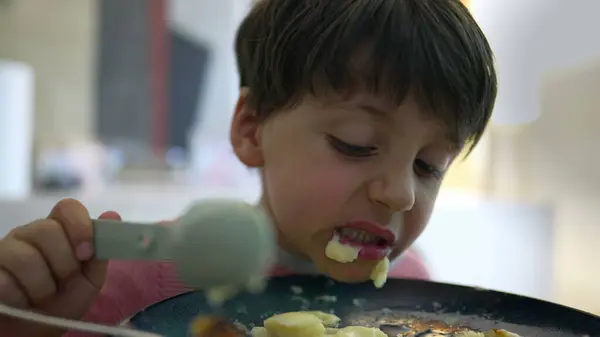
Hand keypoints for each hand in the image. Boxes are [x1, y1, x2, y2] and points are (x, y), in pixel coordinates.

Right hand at [0, 198, 120, 336]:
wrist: (33, 330)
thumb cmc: (63, 302)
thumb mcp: (90, 281)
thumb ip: (101, 252)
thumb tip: (112, 215)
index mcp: (59, 231)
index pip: (68, 208)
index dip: (80, 227)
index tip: (87, 253)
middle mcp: (30, 234)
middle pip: (47, 230)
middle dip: (63, 264)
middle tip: (63, 282)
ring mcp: (5, 250)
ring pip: (25, 257)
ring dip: (42, 286)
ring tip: (42, 297)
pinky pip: (4, 280)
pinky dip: (20, 298)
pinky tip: (22, 302)